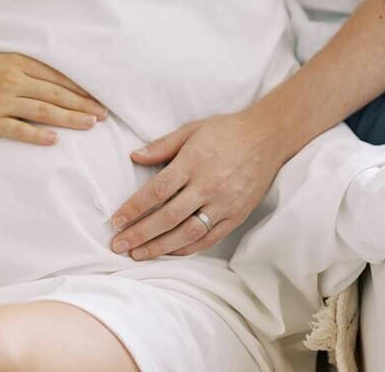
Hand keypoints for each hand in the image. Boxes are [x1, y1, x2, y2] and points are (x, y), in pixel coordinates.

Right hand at [0, 53, 106, 145]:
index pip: (56, 76)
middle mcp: (11, 80)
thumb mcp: (1, 62)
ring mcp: (0, 102)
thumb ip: (28, 68)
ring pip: (43, 111)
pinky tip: (55, 140)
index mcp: (16, 62)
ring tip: (89, 124)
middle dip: (82, 104)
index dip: (79, 88)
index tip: (98, 97)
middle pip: (55, 94)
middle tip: (103, 114)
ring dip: (69, 118)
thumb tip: (61, 79)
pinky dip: (38, 135)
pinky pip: (19, 130)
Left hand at [109, 111, 282, 259]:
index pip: (157, 190)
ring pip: (187, 233)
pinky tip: (169, 252)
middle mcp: (208, 186)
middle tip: (118, 245)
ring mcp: (224, 203)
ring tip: (138, 255)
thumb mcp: (191, 130)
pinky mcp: (237, 215)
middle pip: (168, 217)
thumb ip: (162, 146)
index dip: (134, 207)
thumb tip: (134, 157)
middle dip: (140, 234)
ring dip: (160, 247)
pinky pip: (209, 239)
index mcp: (193, 162)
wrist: (267, 138)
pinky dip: (187, 249)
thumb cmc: (226, 131)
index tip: (116, 220)